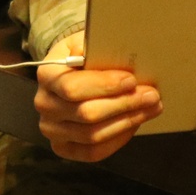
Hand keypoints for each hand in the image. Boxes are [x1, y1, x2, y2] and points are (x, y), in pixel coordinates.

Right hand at [32, 33, 162, 161]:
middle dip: (124, 104)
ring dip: (126, 121)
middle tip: (151, 95)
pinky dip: (117, 140)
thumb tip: (92, 53)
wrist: (70, 73)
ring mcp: (52, 129)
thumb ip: (92, 46)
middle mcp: (44, 105)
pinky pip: (92, 153)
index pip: (72, 87)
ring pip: (92, 135)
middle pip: (86, 113)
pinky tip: (134, 124)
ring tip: (150, 108)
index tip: (131, 80)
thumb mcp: (86, 41)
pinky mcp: (63, 147)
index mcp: (47, 75)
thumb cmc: (84, 56)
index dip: (104, 86)